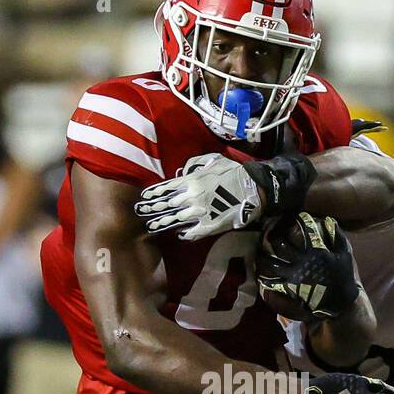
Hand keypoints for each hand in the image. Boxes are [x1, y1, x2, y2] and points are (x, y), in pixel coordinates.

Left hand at [135, 153, 263, 240]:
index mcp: (191, 181)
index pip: (166, 188)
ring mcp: (200, 214)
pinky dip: (184, 234)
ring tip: (151, 226)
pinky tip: (180, 233)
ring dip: (162, 224)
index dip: (154, 193)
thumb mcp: (212, 160)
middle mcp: (192, 198)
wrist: (253, 189)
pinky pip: (192, 233)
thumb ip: (194, 165)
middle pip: (166, 205)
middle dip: (152, 209)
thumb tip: (181, 172)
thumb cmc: (233, 172)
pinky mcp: (209, 227)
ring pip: (175, 220)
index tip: (144, 197)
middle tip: (140, 212)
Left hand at [258, 212, 359, 319]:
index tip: (277, 222)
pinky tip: (261, 271)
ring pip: (271, 266)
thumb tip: (330, 219)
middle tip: (264, 235)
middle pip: (278, 249)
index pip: (291, 238)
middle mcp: (300, 264)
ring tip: (258, 252)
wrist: (341, 298)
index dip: (281, 229)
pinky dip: (265, 277)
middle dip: (268, 240)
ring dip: (262, 258)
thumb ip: (337, 235)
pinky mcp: (292, 288)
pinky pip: (274, 282)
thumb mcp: (345, 252)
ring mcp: (294, 277)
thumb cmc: (343, 274)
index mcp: (312, 253)